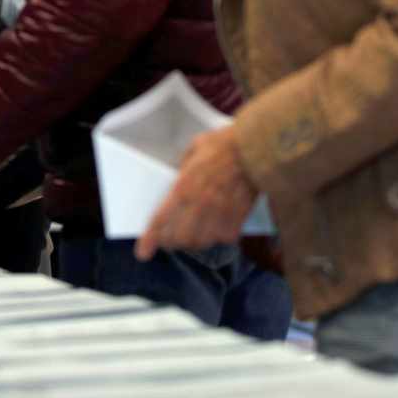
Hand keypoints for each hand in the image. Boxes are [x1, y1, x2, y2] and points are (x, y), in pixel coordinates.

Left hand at [136, 126, 258, 260]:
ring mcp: (220, 214)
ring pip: (201, 242)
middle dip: (171, 241)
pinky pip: (223, 238)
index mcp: (184, 187)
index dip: (150, 239)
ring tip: (191, 234)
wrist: (254, 149)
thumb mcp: (194, 149)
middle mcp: (200, 205)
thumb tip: (178, 176)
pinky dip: (217, 237)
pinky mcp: (238, 218)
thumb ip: (183, 167)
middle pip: (179, 238)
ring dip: (193, 241)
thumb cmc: (224, 145)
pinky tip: (215, 228)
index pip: (161, 220)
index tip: (143, 252)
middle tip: (169, 239)